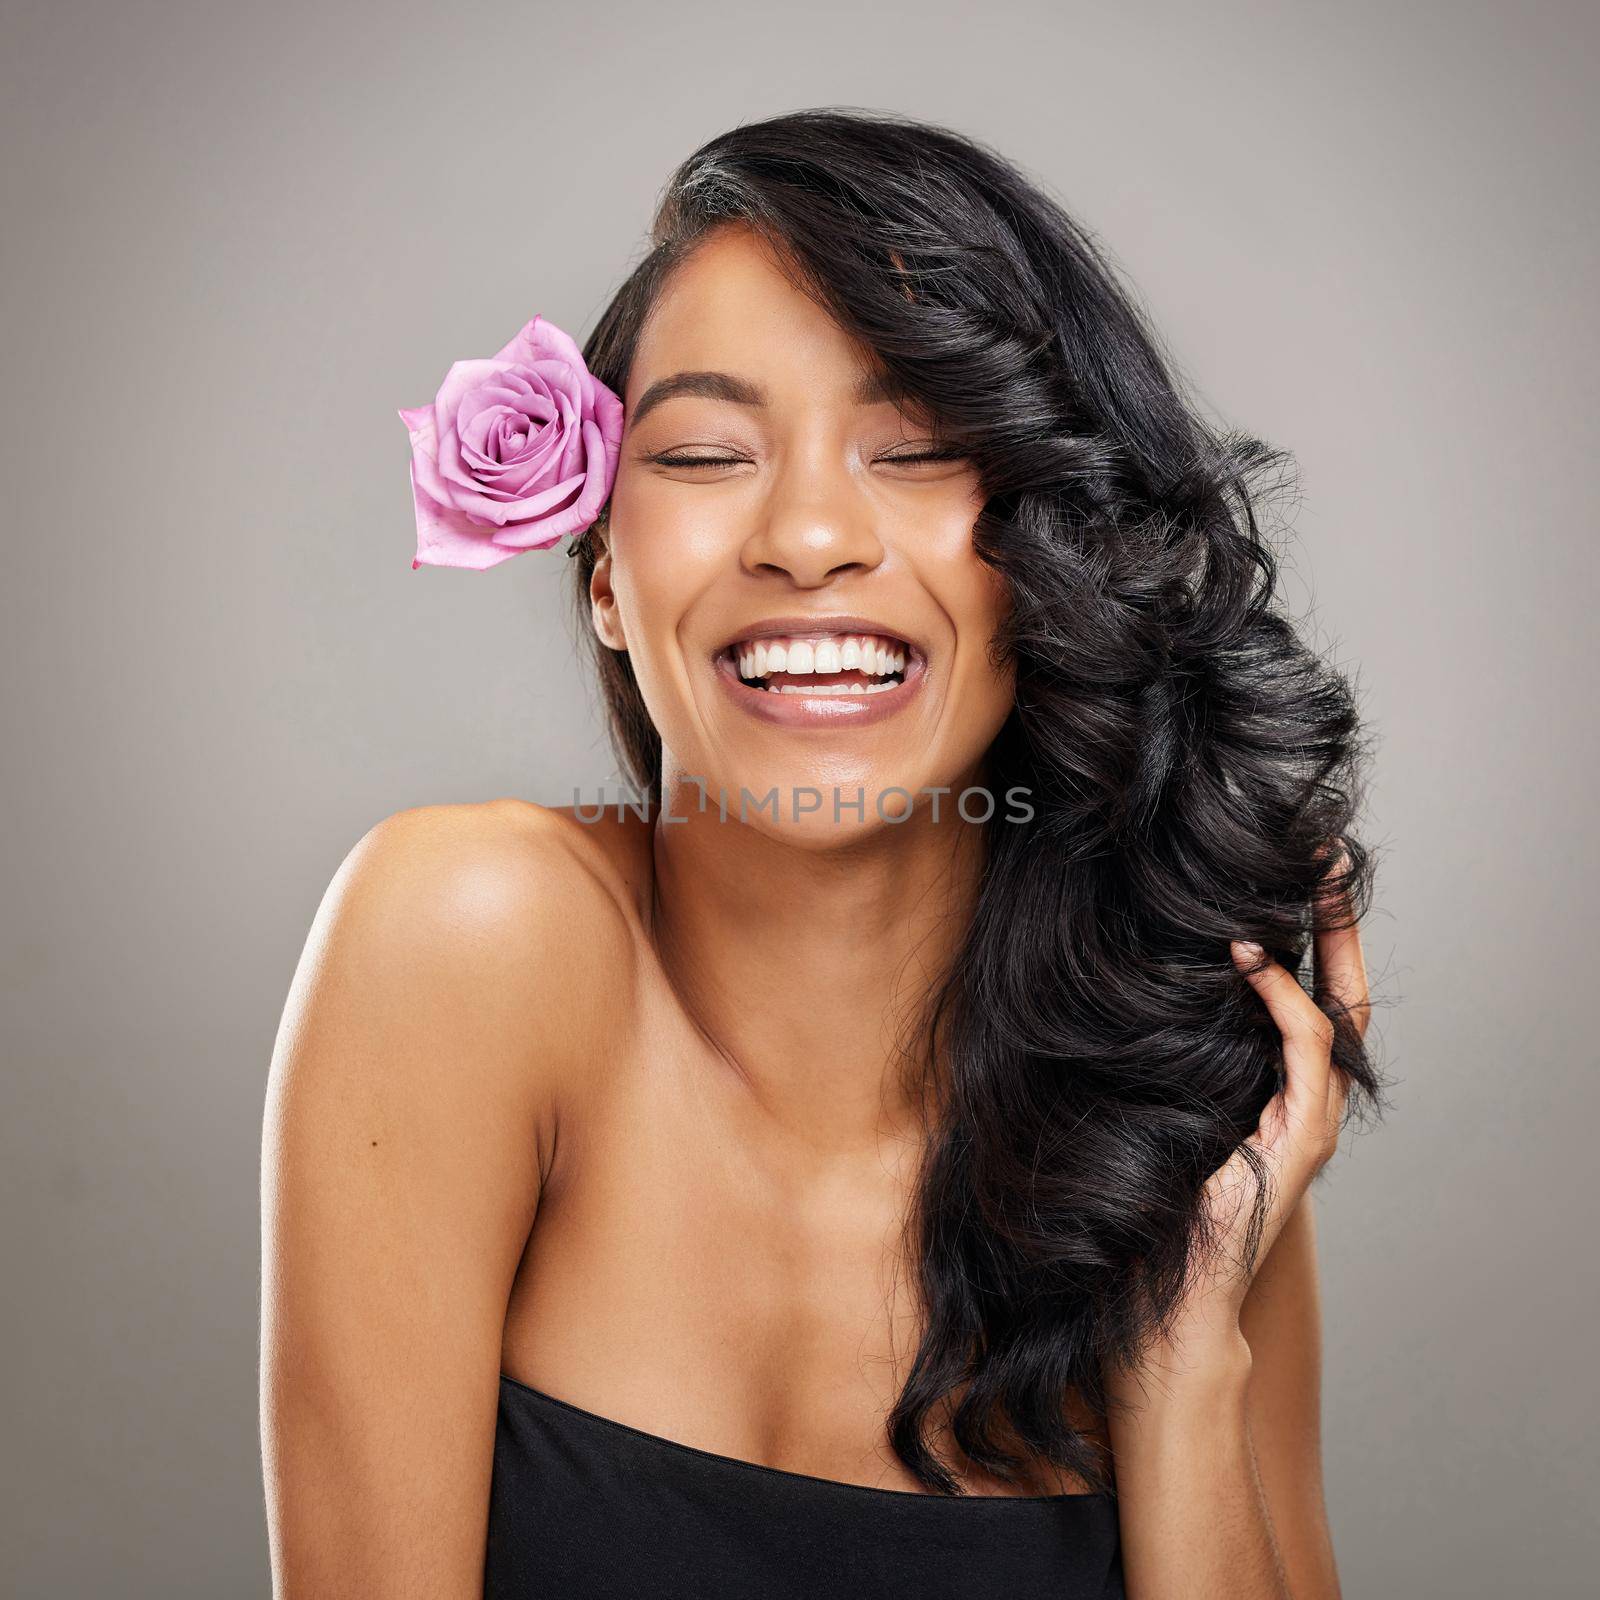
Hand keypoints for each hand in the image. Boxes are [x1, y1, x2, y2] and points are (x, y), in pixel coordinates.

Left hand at [1178, 848, 1372, 1347]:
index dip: (1314, 936)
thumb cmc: (1154, 1196)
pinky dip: (1283, 998)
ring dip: (1324, 942)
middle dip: (1338, 923)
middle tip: (1327, 858)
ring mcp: (1312, 1120)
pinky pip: (1302, 1050)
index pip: (1316, 996)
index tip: (1298, 874)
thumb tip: (1135, 981)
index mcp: (1281, 1090)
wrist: (1168, 1286)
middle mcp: (1310, 1101)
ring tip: (1307, 881)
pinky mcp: (1301, 1139)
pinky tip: (1251, 958)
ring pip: (1337, 1012)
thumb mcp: (1166, 1102)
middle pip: (1344, 993)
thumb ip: (1177, 1052)